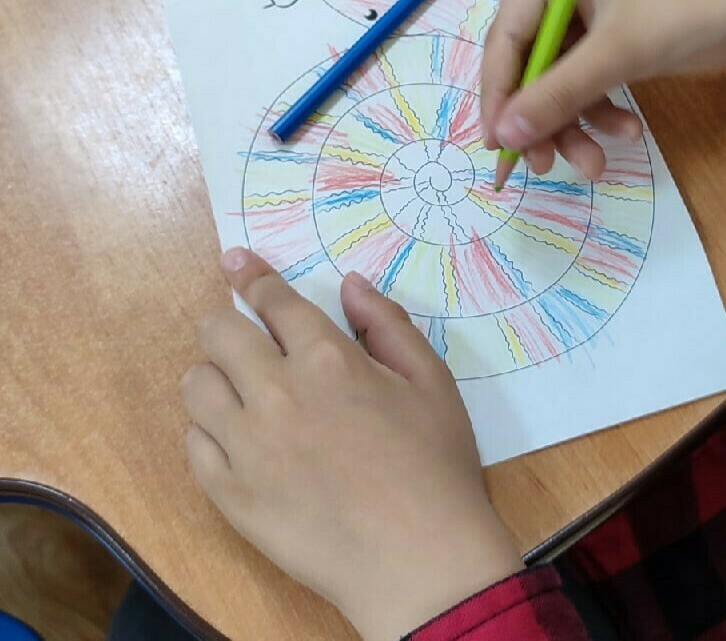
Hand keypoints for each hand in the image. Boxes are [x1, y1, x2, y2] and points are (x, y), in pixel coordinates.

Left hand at [181, 248, 522, 640]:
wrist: (419, 560)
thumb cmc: (435, 465)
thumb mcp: (431, 381)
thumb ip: (388, 324)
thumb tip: (351, 285)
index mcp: (327, 360)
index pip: (271, 301)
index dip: (250, 274)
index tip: (234, 261)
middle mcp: (276, 393)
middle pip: (218, 332)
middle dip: (228, 321)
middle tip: (245, 335)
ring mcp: (246, 447)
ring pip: (196, 386)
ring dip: (215, 376)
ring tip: (242, 391)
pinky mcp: (231, 495)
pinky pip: (194, 445)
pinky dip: (210, 432)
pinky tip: (238, 440)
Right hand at [482, 0, 725, 176]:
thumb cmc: (689, 9)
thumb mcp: (619, 53)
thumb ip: (558, 95)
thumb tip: (503, 138)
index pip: (503, 42)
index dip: (498, 98)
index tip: (498, 148)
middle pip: (525, 68)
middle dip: (541, 120)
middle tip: (545, 166)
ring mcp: (577, 17)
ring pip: (553, 84)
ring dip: (573, 127)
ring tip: (596, 164)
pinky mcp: (601, 40)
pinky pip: (582, 85)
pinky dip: (598, 113)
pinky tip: (627, 130)